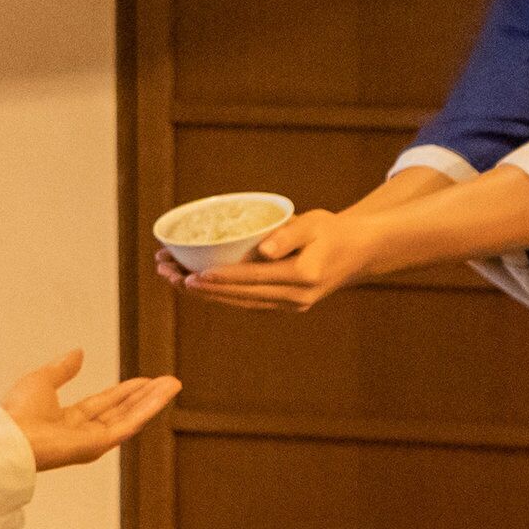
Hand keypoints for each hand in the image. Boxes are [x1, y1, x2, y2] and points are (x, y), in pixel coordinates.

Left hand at [0, 349, 182, 471]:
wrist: (9, 435)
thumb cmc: (17, 413)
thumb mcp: (42, 380)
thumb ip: (63, 368)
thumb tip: (78, 353)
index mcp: (67, 420)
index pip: (103, 404)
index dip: (124, 392)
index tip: (144, 381)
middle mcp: (83, 433)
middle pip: (121, 411)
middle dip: (145, 396)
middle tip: (167, 382)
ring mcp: (92, 441)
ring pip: (130, 417)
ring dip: (153, 400)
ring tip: (173, 384)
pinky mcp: (99, 445)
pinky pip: (129, 423)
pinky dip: (148, 408)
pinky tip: (163, 393)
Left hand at [164, 208, 383, 312]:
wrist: (359, 252)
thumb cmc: (333, 230)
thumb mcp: (314, 223)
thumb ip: (288, 234)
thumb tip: (262, 250)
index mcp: (303, 277)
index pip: (253, 279)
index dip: (221, 278)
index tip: (192, 275)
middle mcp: (296, 298)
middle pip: (240, 296)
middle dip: (202, 289)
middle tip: (169, 277)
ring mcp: (291, 306)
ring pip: (241, 304)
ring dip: (207, 296)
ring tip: (175, 282)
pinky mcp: (287, 305)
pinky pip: (248, 303)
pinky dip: (223, 297)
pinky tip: (199, 288)